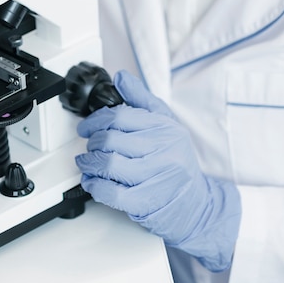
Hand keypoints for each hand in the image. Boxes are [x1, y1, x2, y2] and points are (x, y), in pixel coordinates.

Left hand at [76, 70, 240, 270]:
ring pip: (109, 164)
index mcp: (165, 128)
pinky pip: (112, 192)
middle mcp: (163, 150)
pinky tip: (93, 182)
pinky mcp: (147, 203)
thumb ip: (141, 99)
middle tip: (89, 146)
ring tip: (87, 163)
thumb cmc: (178, 162)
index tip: (87, 127)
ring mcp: (156, 177)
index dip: (95, 121)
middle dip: (92, 142)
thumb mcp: (166, 124)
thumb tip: (121, 77)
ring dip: (89, 163)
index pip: (120, 116)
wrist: (197, 204)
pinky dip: (95, 186)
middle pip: (111, 139)